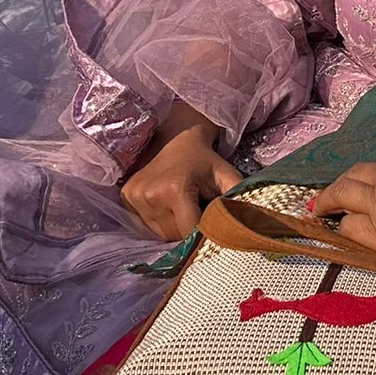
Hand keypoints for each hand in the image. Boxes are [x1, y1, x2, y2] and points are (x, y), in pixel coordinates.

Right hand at [121, 124, 241, 241]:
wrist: (177, 139)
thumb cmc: (206, 160)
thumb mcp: (226, 175)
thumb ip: (238, 198)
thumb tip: (250, 225)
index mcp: (175, 189)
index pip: (190, 231)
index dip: (204, 235)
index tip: (213, 232)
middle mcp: (150, 195)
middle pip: (174, 235)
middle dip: (190, 231)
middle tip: (199, 213)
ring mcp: (134, 197)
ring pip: (161, 234)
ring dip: (175, 228)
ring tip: (184, 209)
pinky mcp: (126, 198)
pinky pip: (147, 225)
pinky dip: (161, 222)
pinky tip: (168, 206)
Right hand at [311, 158, 375, 264]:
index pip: (347, 228)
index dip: (339, 231)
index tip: (334, 234)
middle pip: (343, 195)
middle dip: (327, 201)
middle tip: (317, 209)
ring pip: (354, 176)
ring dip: (339, 183)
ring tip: (330, 192)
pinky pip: (373, 165)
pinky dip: (361, 172)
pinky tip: (361, 177)